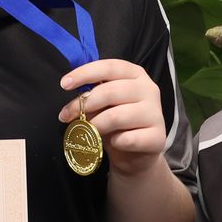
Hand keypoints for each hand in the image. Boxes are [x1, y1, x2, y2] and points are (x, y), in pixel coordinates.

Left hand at [59, 59, 166, 177]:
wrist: (136, 155)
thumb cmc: (117, 124)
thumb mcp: (103, 105)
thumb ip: (93, 96)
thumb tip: (74, 101)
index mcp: (136, 74)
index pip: (109, 67)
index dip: (85, 73)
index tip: (64, 84)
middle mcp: (149, 89)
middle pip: (110, 91)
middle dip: (83, 104)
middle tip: (66, 116)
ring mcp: (155, 113)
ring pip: (115, 116)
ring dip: (95, 125)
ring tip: (89, 131)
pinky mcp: (157, 138)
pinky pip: (126, 139)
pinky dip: (114, 142)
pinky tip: (114, 142)